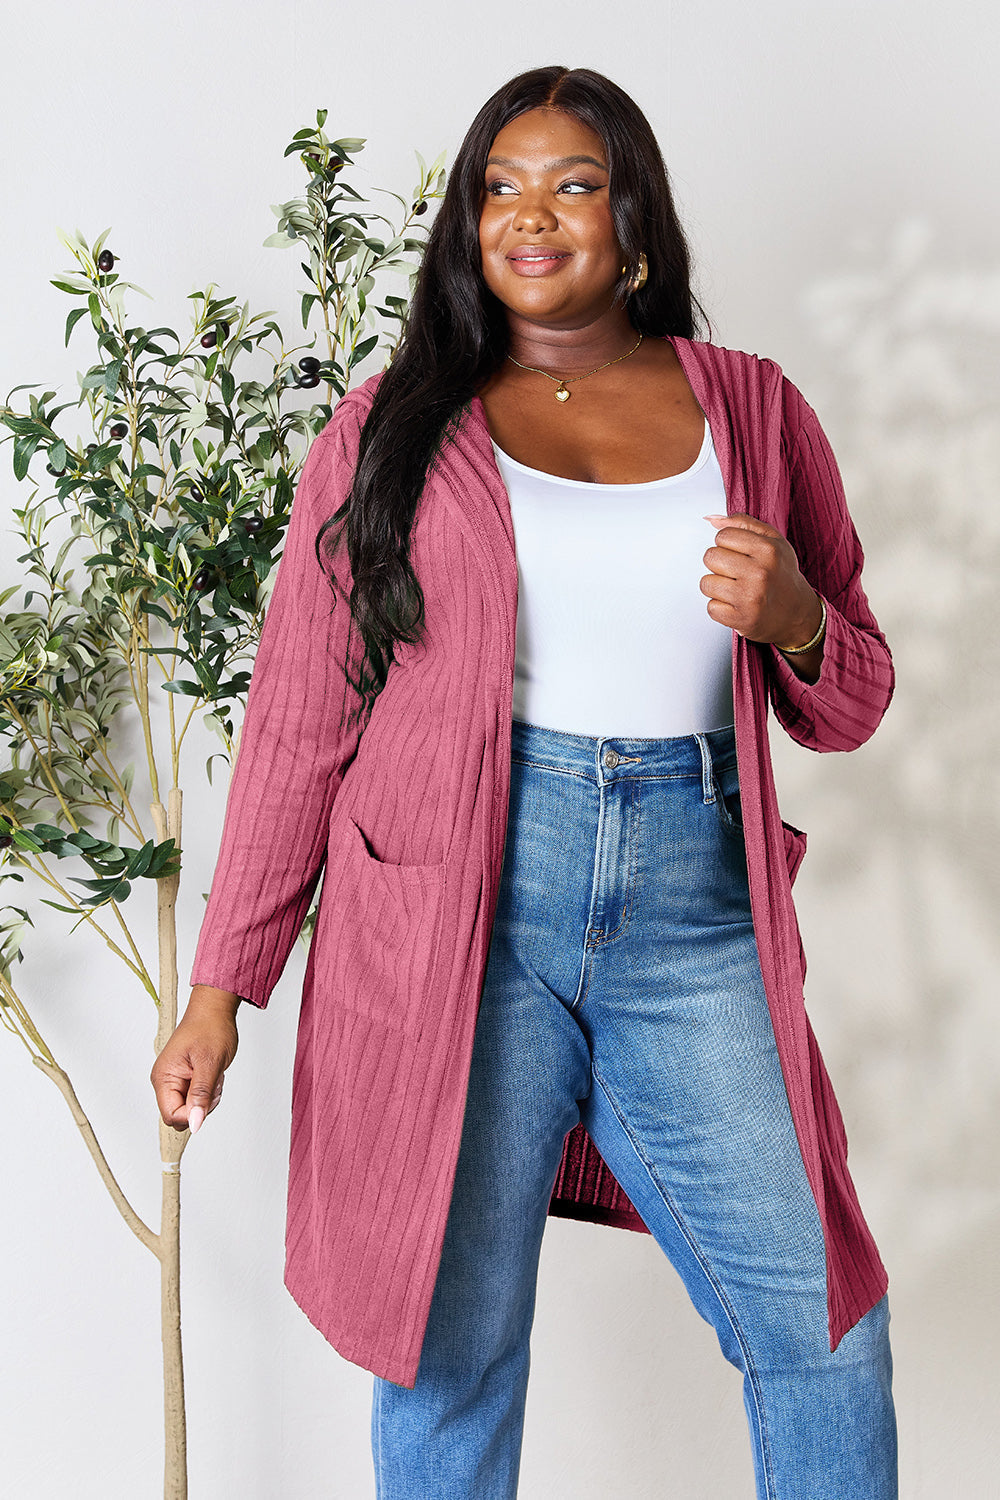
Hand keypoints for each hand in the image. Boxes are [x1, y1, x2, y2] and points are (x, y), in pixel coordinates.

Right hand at [151, 985, 240, 1132]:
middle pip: (180, 1115)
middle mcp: (165, 1080)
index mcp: (164, 1077)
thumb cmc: (210, 1028)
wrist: (214, 1010)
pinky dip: (208, 1092)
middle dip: (200, 1106)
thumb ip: (201, 1095)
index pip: (171, 1115)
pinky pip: (196, 1098)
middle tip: (213, 1084)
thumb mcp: (210, 1063)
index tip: (208, 1097)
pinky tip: (213, 1076)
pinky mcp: (185, 1078)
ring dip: (207, 1098)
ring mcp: (175, 1080)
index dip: (192, 1114)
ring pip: (190, 1108)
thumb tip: (194, 1123)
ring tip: (214, 1076)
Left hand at [702, 514, 822, 650]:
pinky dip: (720, 608)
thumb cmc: (781, 574)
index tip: (739, 554)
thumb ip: (743, 523)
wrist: (797, 614)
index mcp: (768, 550)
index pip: (723, 535)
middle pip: (710, 557)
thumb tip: (711, 519)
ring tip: (735, 589)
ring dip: (717, 587)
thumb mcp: (773, 541)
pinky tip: (736, 605)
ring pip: (706, 583)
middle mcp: (760, 573)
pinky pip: (711, 607)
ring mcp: (750, 598)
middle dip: (719, 564)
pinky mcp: (741, 619)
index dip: (727, 544)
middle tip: (736, 573)